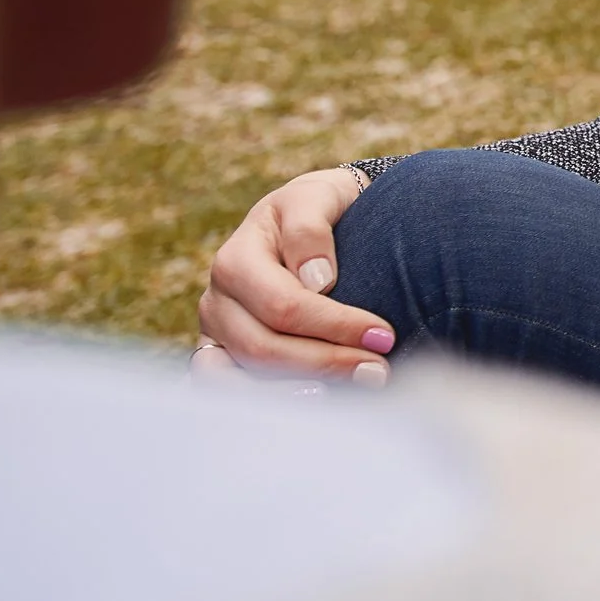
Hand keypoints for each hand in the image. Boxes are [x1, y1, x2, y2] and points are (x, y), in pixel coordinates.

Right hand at [196, 167, 396, 383]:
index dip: (335, 324)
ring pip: (240, 379)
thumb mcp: (316, 196)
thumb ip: (310, 229)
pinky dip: (269, 404)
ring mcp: (215, 335)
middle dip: (327, 362)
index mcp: (236, 260)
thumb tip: (317, 281)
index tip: (383, 335)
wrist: (308, 221)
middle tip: (379, 370)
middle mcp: (217, 302)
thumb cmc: (318, 209)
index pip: (283, 305)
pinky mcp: (221, 358)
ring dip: (298, 392)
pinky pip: (230, 393)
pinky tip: (317, 402)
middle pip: (263, 348)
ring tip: (353, 392)